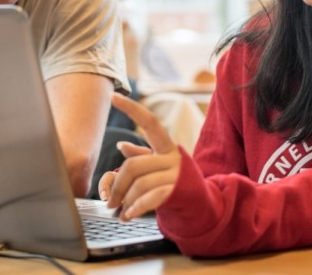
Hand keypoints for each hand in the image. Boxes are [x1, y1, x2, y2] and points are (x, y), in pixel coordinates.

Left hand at [104, 92, 181, 220]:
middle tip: (109, 200)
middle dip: (117, 184)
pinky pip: (149, 198)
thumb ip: (142, 156)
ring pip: (139, 184)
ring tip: (120, 210)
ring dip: (124, 200)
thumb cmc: (176, 183)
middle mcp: (172, 157)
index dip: (131, 107)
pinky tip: (127, 215)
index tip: (112, 96)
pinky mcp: (176, 193)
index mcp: (166, 146)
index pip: (149, 121)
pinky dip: (134, 208)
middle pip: (134, 165)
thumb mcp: (160, 166)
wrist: (202, 206)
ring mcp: (175, 175)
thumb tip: (121, 145)